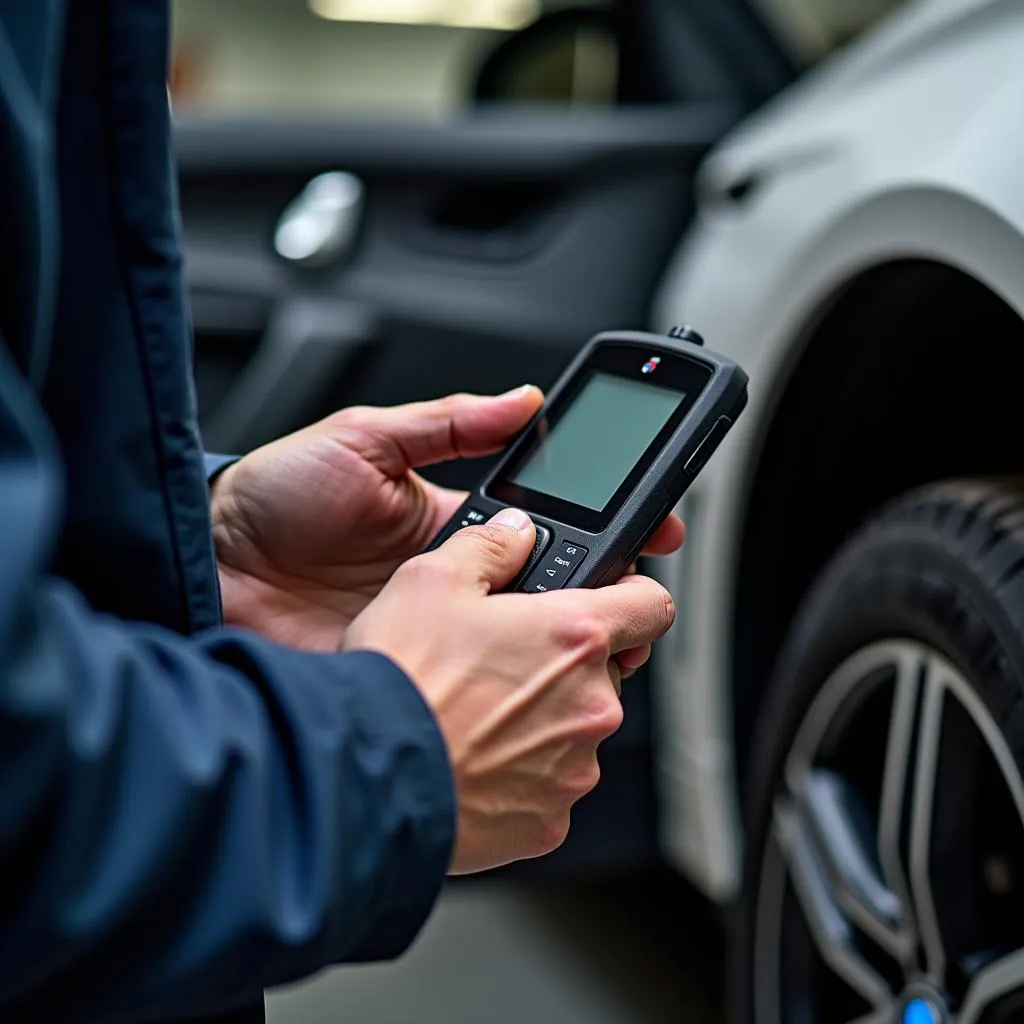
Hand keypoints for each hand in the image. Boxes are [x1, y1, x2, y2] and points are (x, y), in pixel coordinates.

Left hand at [211, 388, 683, 652]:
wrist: (210, 561)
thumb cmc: (279, 492)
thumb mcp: (367, 437)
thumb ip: (448, 421)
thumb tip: (524, 401)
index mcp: (455, 523)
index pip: (552, 527)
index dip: (607, 528)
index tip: (656, 528)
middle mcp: (456, 582)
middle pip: (549, 593)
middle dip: (601, 594)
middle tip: (638, 596)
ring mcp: (436, 632)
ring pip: (521, 647)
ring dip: (562, 643)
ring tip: (603, 641)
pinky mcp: (408, 671)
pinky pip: (467, 686)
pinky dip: (504, 690)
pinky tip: (532, 688)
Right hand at [344, 508, 676, 873]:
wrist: (363, 779)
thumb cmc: (399, 680)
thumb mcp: (431, 578)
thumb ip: (490, 546)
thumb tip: (515, 532)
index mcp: (574, 636)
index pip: (652, 605)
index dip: (632, 597)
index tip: (612, 601)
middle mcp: (591, 705)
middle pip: (605, 672)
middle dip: (563, 666)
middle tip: (501, 664)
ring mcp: (574, 769)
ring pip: (574, 731)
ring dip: (541, 721)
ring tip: (474, 716)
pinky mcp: (550, 823)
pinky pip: (548, 787)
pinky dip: (520, 775)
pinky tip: (471, 760)